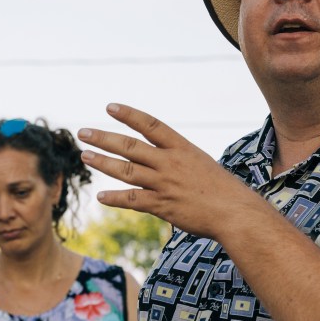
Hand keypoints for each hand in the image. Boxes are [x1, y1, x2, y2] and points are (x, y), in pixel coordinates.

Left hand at [78, 103, 266, 239]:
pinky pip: (132, 199)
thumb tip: (160, 159)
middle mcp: (170, 162)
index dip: (129, 115)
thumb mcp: (201, 164)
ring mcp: (165, 184)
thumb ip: (178, 160)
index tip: (110, 107)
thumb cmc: (223, 190)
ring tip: (86, 156)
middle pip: (131, 146)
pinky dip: (114, 199)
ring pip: (126, 170)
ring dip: (103, 162)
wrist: (235, 212)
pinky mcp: (162, 205)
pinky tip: (100, 197)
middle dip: (105, 137)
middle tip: (84, 132)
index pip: (151, 125)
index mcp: (182, 148)